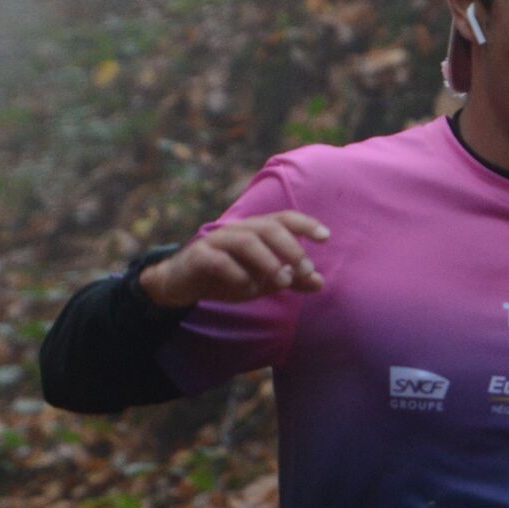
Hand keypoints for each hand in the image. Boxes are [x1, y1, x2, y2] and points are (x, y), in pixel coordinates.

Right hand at [138, 213, 330, 307]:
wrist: (182, 284)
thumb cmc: (227, 277)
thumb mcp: (262, 281)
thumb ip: (289, 279)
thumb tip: (320, 282)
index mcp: (255, 231)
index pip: (283, 219)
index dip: (305, 223)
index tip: (326, 237)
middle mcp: (238, 230)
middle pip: (267, 227)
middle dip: (290, 247)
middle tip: (305, 269)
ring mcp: (217, 241)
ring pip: (245, 241)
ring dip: (268, 261)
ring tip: (282, 281)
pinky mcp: (198, 256)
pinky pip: (220, 260)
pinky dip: (237, 274)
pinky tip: (247, 289)